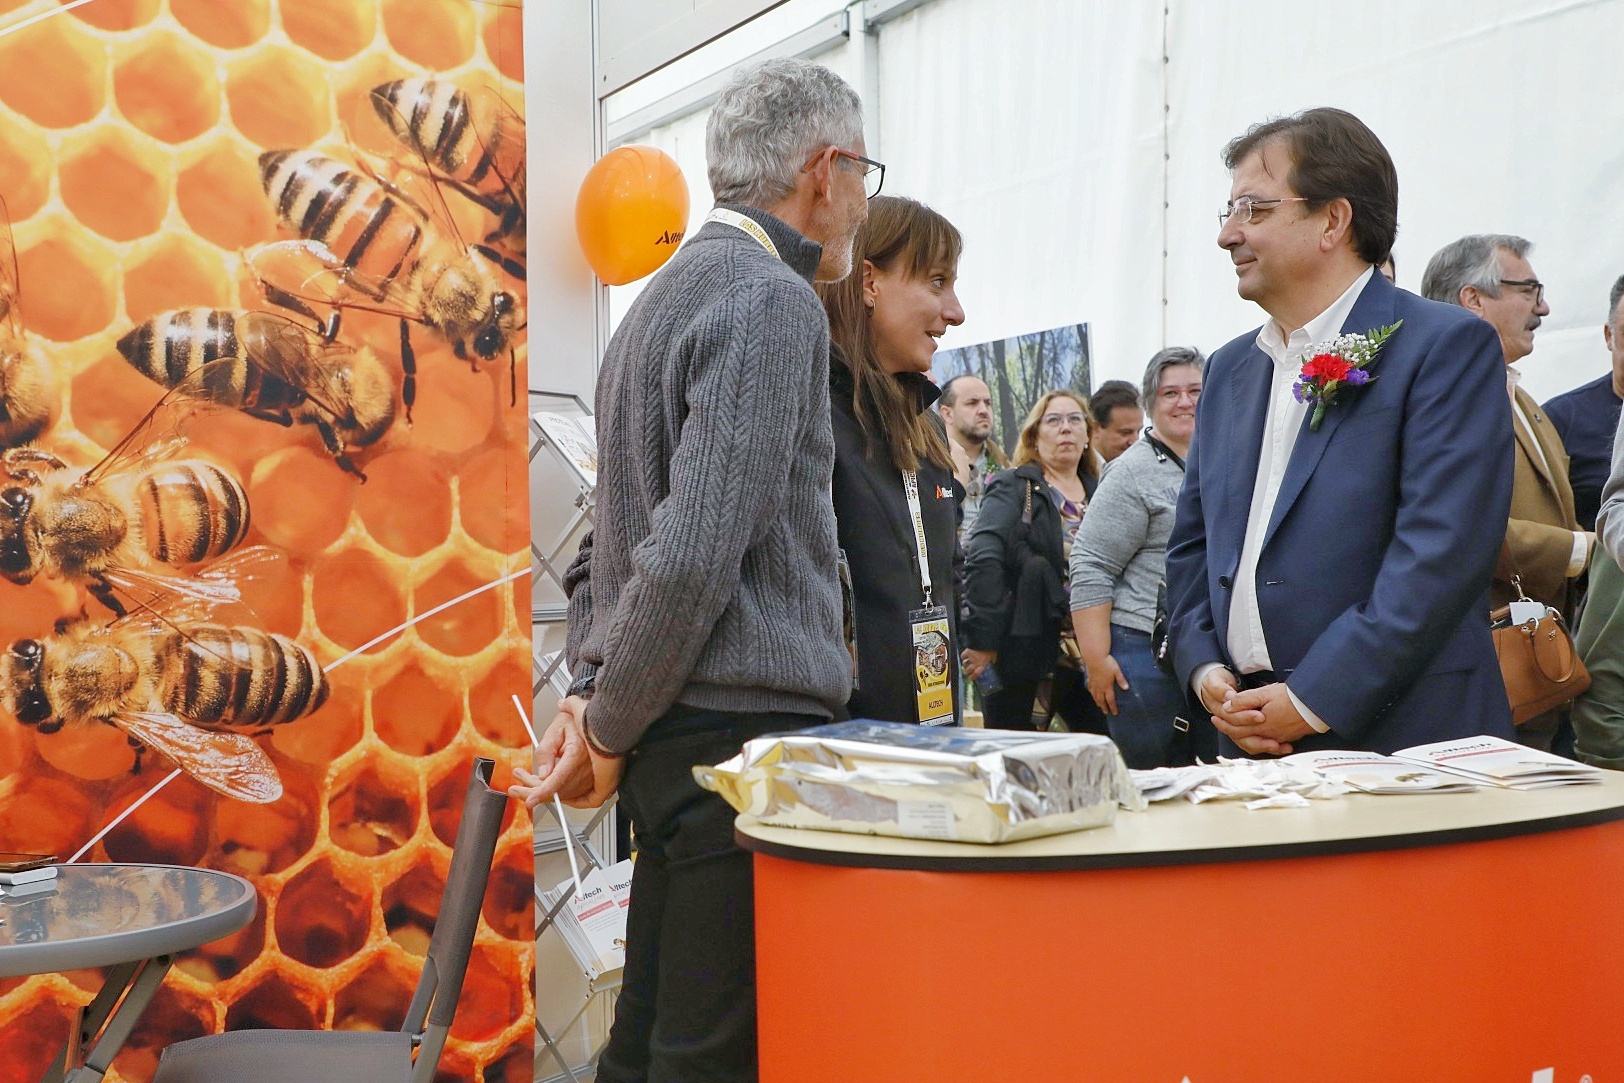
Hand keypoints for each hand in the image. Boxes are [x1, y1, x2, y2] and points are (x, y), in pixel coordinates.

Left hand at [507, 696, 623, 808]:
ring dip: (542, 791)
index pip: (558, 780)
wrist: (595, 721)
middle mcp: (587, 768)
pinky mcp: (593, 782)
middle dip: (533, 791)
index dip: (542, 793)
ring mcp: (591, 777)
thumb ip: (546, 751)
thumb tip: (542, 774)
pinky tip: (543, 786)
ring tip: (526, 778)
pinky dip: (555, 793)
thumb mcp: (556, 729)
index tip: (530, 801)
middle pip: (557, 790)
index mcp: (577, 754)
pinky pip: (572, 795)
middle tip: (516, 787)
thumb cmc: (576, 722)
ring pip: (562, 794)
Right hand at [961, 648, 996, 680]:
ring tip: (966, 665)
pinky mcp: (968, 651)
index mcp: (983, 665)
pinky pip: (963, 656)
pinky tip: (964, 657)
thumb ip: (992, 661)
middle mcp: (976, 662)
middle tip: (968, 672)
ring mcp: (971, 657)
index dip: (972, 677)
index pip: (975, 674)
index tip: (971, 678)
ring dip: (965, 665)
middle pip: (968, 670)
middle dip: (967, 672)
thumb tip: (993, 663)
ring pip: (964, 664)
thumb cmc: (991, 649)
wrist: (988, 640)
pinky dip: (963, 657)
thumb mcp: (994, 657)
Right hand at [1084, 654, 1128, 714]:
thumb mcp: (1117, 671)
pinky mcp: (1089, 679)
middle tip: (1106, 712)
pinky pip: (1090, 689)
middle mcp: (1100, 687)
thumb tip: (1127, 688)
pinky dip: (1092, 694)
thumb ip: (1121, 680)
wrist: (1094, 657)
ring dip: (1097, 702)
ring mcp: (1094, 684)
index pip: (1110, 700)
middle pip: (1102, 700)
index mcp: (1107, 686)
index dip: (1112, 707)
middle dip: (1104, 707)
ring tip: (1099, 706)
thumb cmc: (1107, 663)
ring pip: (1095, 696)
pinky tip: (1092, 694)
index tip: (1114, 713)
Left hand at [1213, 682, 1314, 756]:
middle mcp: (1268, 735)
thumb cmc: (1292, 697)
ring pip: (1256, 742)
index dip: (1223, 722)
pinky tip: (1260, 737)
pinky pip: (1270, 743)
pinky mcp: (1289, 738)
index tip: (1215, 717)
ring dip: (1244, 737)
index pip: (1236, 727)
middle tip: (1219, 723)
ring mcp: (1279, 738)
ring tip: (1238, 730)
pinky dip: (1261, 742)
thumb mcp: (1266, 693)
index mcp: (1260, 725)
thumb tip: (1227, 706)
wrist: (1318, 705)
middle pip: (1244, 737)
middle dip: (1230, 730)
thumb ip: (1245, 700)